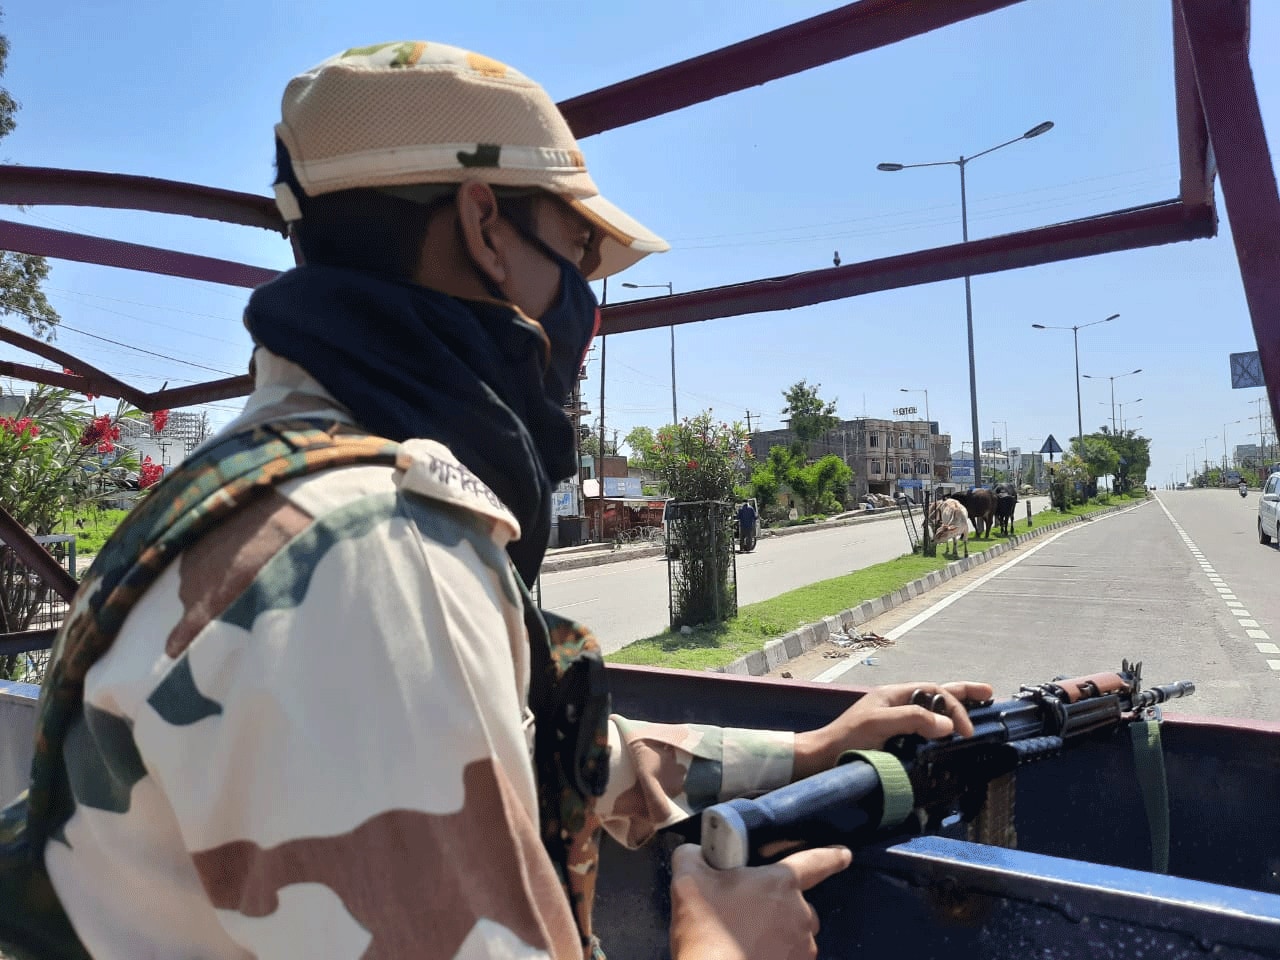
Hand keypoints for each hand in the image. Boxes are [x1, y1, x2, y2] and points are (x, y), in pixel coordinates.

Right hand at [669, 843, 850, 959]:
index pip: (815, 862)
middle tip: (750, 913)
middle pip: (799, 904)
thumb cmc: (705, 929)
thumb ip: (694, 855)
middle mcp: (801, 913)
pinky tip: (753, 956)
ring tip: (749, 940)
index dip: (831, 857)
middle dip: (780, 907)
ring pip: (796, 934)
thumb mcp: (687, 880)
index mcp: (781, 883)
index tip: (844, 855)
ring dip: (779, 934)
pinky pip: (791, 957)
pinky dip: (777, 956)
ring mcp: (803, 948)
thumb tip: (696, 851)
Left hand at [793, 681, 993, 778]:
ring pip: (932, 712)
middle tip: (990, 695)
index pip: (935, 692)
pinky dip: (941, 732)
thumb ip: (913, 719)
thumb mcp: (879, 722)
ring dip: (954, 712)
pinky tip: (950, 740)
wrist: (822, 761)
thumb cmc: (847, 738)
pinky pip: (924, 732)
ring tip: (976, 713)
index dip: (956, 707)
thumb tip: (948, 724)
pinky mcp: (894, 742)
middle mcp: (897, 705)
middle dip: (964, 694)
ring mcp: (896, 723)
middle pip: (937, 694)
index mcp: (894, 695)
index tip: (967, 731)